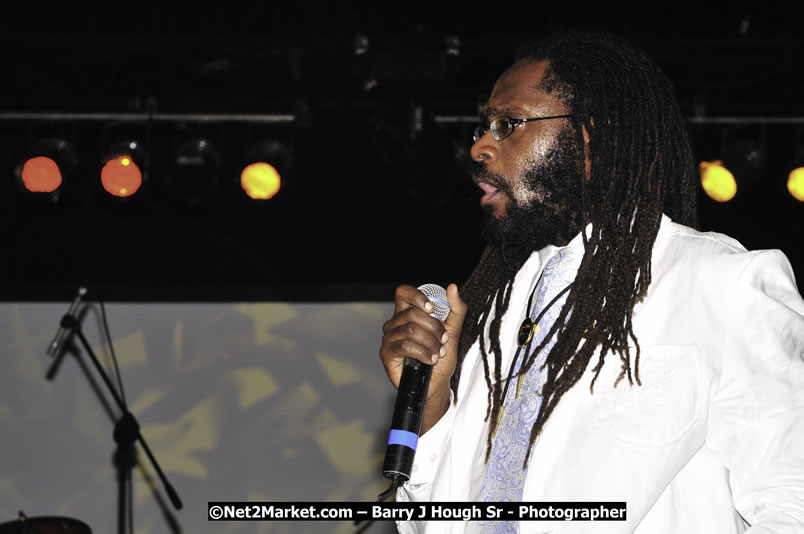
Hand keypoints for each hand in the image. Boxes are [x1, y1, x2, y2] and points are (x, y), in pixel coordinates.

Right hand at [380, 283, 466, 432]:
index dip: (417, 296)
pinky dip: (423, 352)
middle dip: (434, 327)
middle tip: (444, 340)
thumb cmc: (442, 357)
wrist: (437, 383)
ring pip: (410, 330)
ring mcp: (388, 338)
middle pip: (411, 313)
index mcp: (407, 312)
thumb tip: (453, 287)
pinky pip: (404, 345)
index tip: (432, 308)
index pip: (403, 292)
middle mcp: (394, 323)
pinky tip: (431, 359)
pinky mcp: (386, 354)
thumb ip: (456, 309)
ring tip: (438, 353)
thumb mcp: (453, 330)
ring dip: (431, 342)